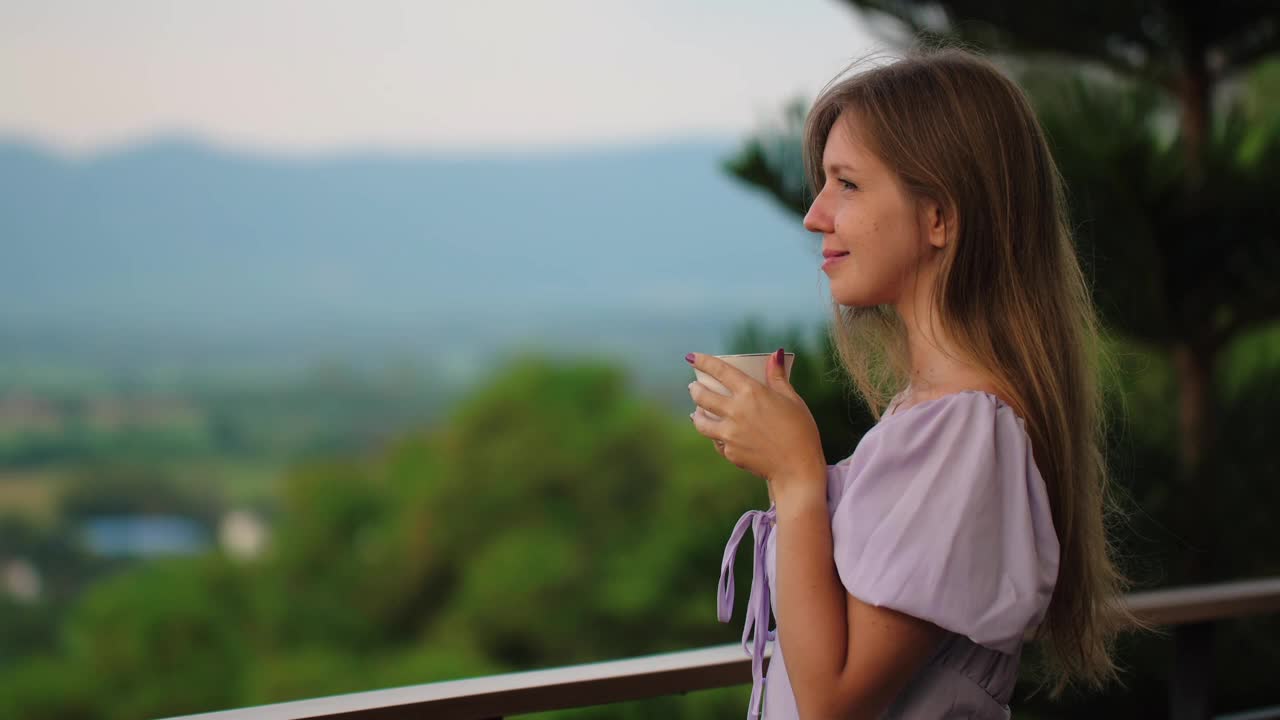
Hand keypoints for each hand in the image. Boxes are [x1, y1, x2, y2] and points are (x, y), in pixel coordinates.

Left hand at [686, 349, 825, 495]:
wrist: (797, 468)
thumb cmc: (800, 431)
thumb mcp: (792, 399)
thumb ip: (778, 377)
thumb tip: (775, 354)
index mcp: (751, 392)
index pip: (719, 371)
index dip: (703, 362)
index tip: (691, 357)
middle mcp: (735, 411)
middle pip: (702, 396)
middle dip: (695, 389)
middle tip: (694, 387)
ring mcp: (729, 433)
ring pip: (700, 421)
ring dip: (696, 415)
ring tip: (697, 413)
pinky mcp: (729, 452)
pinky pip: (716, 441)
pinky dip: (716, 436)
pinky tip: (719, 435)